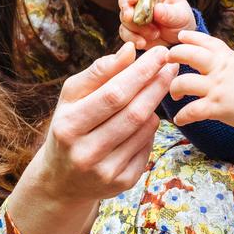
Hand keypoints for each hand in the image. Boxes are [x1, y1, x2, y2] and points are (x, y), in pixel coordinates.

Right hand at [7, 42, 177, 233]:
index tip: (160, 53)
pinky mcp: (122, 183)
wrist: (61, 179)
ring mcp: (106, 172)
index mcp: (69, 126)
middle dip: (156, 85)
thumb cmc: (69, 125)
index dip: (141, 72)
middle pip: (134, 113)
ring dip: (155, 105)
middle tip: (171, 65)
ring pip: (144, 130)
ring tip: (156, 88)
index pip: (114, 94)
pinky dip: (151, 128)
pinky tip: (146, 117)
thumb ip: (99, 72)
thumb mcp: (72, 97)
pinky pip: (147, 147)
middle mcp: (86, 153)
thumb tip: (130, 50)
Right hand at [117, 0, 196, 48]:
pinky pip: (125, 33)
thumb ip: (170, 13)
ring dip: (136, 29)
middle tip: (131, 18)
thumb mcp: (181, 15)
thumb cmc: (182, 20)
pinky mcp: (131, 30)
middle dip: (127, 11)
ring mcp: (134, 15)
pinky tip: (143, 43)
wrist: (180, 38)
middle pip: (125, 2)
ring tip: (155, 34)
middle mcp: (139, 1)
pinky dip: (132, 39)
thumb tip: (157, 9)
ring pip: (125, 20)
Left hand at [166, 30, 233, 129]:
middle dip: (175, 55)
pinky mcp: (216, 107)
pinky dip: (183, 116)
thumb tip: (227, 64)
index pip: (207, 42)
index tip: (181, 36)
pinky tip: (180, 119)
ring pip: (183, 82)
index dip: (192, 37)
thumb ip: (233, 64)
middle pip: (189, 55)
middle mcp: (219, 70)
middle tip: (168, 60)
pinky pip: (192, 111)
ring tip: (175, 94)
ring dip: (175, 88)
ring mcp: (216, 88)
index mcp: (228, 58)